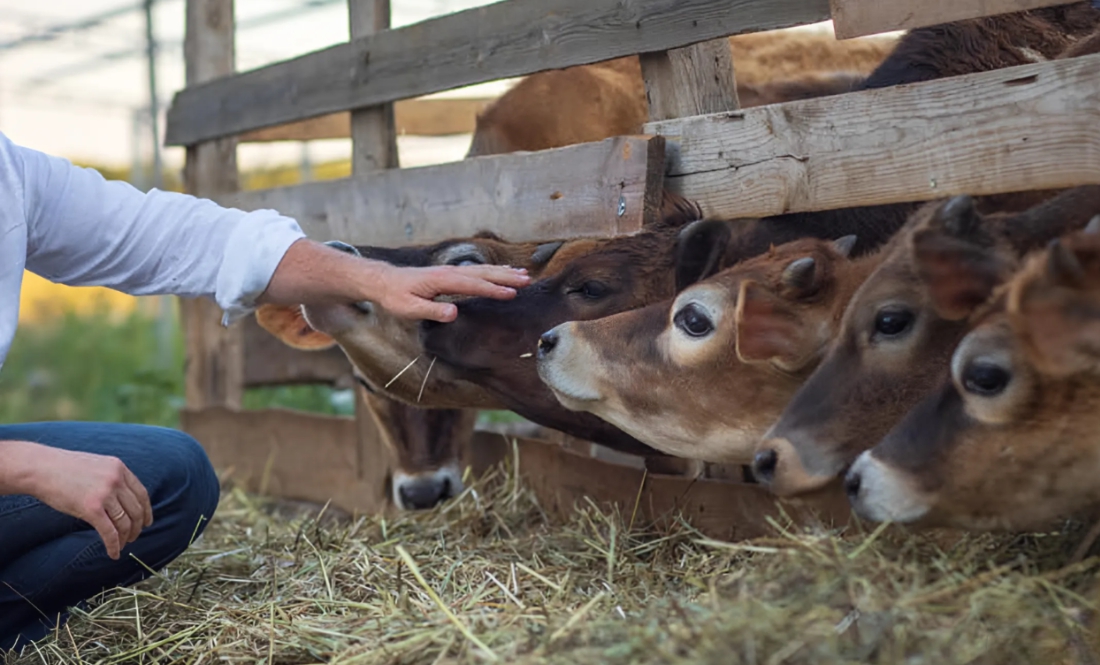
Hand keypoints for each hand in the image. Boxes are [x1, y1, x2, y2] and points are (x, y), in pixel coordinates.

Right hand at [25, 444, 153, 559]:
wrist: (40, 468)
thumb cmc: (63, 469)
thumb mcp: (96, 466)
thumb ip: (112, 478)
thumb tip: (122, 499)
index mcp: (119, 468)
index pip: (142, 494)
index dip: (147, 511)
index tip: (147, 522)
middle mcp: (116, 480)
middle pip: (136, 510)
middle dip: (137, 527)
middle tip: (133, 537)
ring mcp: (105, 494)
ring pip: (125, 523)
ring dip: (125, 538)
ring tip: (122, 545)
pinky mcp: (92, 509)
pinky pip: (110, 532)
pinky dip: (113, 545)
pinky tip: (113, 553)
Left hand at [372, 263, 529, 320]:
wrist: (385, 282)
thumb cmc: (396, 297)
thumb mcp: (410, 308)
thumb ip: (432, 311)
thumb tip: (454, 313)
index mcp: (442, 281)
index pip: (473, 285)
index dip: (493, 289)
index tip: (511, 293)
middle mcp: (450, 272)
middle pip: (483, 273)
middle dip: (506, 276)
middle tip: (527, 280)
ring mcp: (451, 271)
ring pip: (483, 270)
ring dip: (504, 272)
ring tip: (524, 274)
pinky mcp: (451, 274)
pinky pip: (477, 271)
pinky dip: (493, 271)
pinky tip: (503, 271)